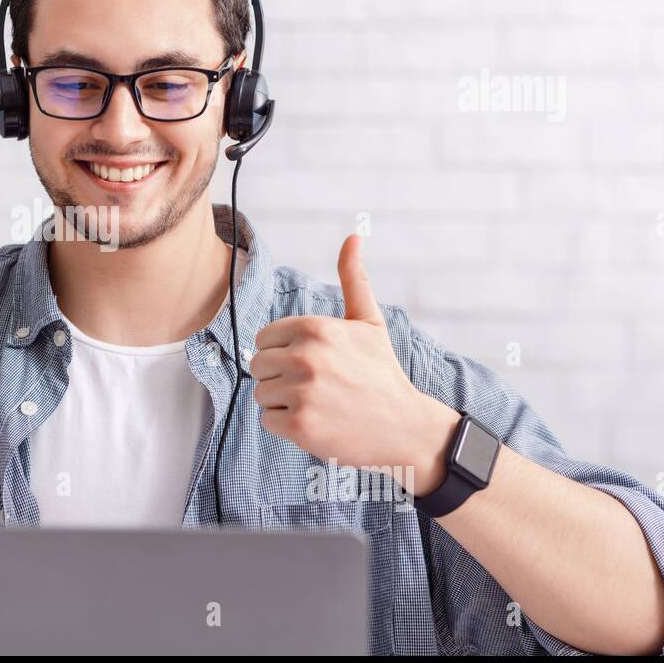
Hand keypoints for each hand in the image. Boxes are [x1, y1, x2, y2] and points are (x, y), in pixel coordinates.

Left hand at [250, 234, 456, 494]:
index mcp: (315, 328)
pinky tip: (317, 422)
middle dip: (280, 377)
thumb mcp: (369, 322)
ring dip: (283, 402)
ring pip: (261, 394)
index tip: (312, 363)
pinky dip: (286, 426)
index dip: (284, 352)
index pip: (264, 338)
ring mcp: (301, 393)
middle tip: (316, 386)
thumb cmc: (381, 372)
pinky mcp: (299, 426)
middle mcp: (305, 357)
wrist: (405, 427)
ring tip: (318, 403)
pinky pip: (267, 421)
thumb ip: (353, 279)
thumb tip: (353, 236)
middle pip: (258, 365)